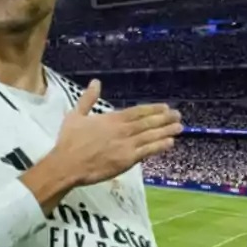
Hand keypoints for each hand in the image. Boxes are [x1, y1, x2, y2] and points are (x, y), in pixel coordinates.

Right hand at [53, 80, 182, 186]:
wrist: (67, 164)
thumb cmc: (69, 142)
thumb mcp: (75, 115)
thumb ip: (88, 99)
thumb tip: (95, 82)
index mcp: (111, 118)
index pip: (137, 111)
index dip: (152, 109)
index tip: (165, 107)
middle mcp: (122, 130)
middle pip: (148, 122)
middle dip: (164, 118)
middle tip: (178, 115)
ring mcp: (126, 145)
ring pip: (151, 135)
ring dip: (166, 130)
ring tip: (179, 127)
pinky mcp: (127, 160)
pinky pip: (147, 151)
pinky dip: (159, 146)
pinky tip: (170, 142)